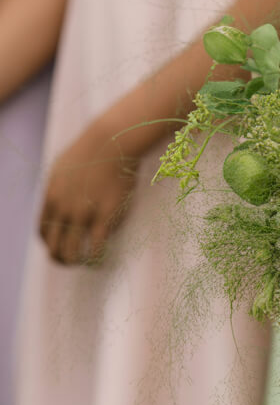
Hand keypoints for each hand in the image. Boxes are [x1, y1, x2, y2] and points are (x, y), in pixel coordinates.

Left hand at [40, 120, 137, 264]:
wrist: (111, 141)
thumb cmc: (92, 150)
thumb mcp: (62, 168)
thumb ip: (57, 187)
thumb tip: (58, 200)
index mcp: (51, 198)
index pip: (43, 232)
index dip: (51, 244)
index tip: (61, 247)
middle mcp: (63, 209)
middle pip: (54, 247)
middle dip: (61, 259)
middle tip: (72, 261)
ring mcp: (83, 214)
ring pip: (72, 252)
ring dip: (77, 262)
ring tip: (87, 262)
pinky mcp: (104, 216)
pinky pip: (96, 247)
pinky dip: (96, 258)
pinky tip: (100, 259)